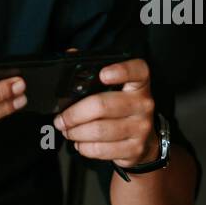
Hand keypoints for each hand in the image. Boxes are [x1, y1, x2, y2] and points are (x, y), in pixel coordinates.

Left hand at [53, 54, 157, 168]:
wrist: (145, 140)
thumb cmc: (122, 107)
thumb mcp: (115, 87)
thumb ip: (94, 71)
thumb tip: (71, 55)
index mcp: (138, 83)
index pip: (136, 71)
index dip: (120, 71)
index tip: (102, 74)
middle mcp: (143, 104)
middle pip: (103, 105)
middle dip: (74, 114)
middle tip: (61, 119)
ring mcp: (141, 128)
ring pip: (99, 130)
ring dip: (76, 132)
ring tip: (67, 131)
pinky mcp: (134, 149)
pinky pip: (102, 149)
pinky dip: (84, 147)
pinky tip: (80, 143)